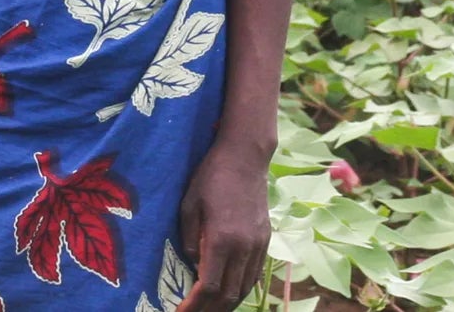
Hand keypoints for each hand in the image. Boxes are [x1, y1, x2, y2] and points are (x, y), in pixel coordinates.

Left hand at [173, 142, 271, 311]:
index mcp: (222, 239)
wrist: (245, 156)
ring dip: (226, 304)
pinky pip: (254, 275)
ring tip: (208, 309)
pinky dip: (240, 289)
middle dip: (209, 311)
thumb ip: (188, 240)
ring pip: (244, 288)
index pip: (209, 287)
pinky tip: (229, 293)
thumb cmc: (211, 176)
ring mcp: (258, 245)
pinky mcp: (265, 240)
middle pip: (229, 295)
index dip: (194, 306)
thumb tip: (193, 265)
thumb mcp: (188, 206)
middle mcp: (244, 248)